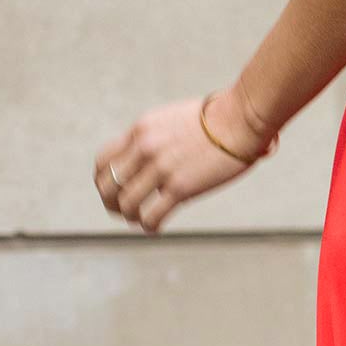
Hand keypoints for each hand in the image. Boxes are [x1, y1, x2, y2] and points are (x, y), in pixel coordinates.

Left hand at [93, 89, 274, 232]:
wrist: (241, 119)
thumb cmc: (217, 118)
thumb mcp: (173, 120)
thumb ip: (155, 137)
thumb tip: (152, 157)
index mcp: (140, 130)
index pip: (103, 161)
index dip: (103, 180)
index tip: (114, 190)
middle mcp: (144, 148)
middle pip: (107, 185)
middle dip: (110, 203)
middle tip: (122, 211)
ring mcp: (161, 168)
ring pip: (126, 204)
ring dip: (131, 217)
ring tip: (141, 220)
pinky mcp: (181, 187)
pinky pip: (151, 216)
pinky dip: (149, 226)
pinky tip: (156, 227)